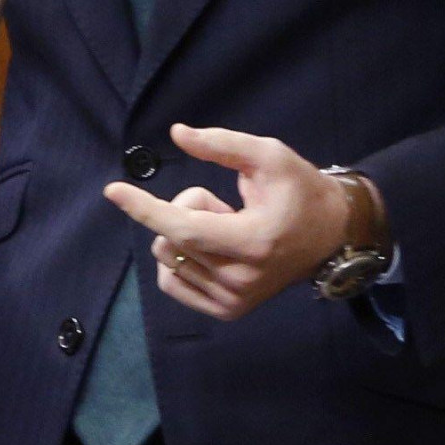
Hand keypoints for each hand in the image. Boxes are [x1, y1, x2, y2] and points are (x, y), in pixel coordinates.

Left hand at [100, 123, 353, 321]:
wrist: (332, 236)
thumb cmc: (299, 190)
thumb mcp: (268, 155)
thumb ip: (221, 144)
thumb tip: (176, 133)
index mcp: (254, 241)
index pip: (185, 229)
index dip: (145, 209)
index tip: (113, 190)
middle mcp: (242, 278)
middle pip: (170, 239)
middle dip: (185, 209)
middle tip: (223, 206)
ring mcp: (235, 300)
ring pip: (167, 258)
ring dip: (186, 234)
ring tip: (227, 228)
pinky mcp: (228, 311)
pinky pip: (171, 282)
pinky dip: (178, 258)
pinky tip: (213, 249)